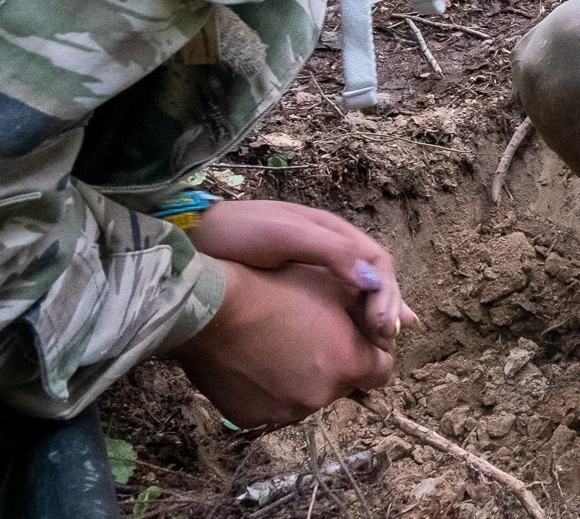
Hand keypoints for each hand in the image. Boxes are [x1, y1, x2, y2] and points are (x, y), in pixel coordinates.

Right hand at [170, 259, 394, 427]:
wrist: (214, 306)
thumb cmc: (276, 287)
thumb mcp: (335, 288)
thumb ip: (374, 309)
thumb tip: (403, 322)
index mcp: (348, 364)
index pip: (381, 371)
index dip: (372, 351)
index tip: (356, 335)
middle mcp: (321, 396)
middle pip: (343, 384)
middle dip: (335, 363)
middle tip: (310, 335)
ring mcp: (286, 412)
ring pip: (308, 396)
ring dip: (302, 377)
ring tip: (279, 344)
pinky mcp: (254, 420)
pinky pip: (273, 407)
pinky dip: (270, 390)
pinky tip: (257, 361)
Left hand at [186, 200, 415, 349]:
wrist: (192, 238)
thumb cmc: (238, 234)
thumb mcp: (284, 235)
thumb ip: (329, 251)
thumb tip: (371, 281)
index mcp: (334, 234)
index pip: (379, 264)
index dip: (387, 294)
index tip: (380, 325)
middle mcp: (332, 252)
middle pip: (373, 282)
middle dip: (385, 310)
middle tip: (384, 340)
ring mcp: (314, 270)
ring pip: (355, 296)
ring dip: (371, 319)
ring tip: (381, 345)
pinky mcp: (293, 289)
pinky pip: (330, 307)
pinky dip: (345, 325)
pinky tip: (347, 344)